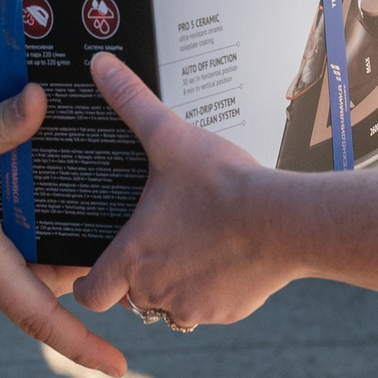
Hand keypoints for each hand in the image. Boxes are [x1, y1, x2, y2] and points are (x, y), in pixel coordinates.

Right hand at [0, 93, 127, 376]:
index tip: (119, 367)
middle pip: (33, 291)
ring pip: (6, 286)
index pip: (42, 316)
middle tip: (94, 231)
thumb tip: (44, 98)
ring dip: (25, 261)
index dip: (84, 344)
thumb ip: (4, 123)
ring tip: (45, 218)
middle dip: (63, 266)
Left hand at [75, 54, 294, 329]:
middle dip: (142, 275)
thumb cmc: (224, 184)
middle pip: (133, 296)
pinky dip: (214, 288)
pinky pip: (210, 307)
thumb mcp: (170, 138)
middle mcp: (155, 290)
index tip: (102, 264)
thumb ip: (131, 102)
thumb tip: (101, 65)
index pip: (91, 293)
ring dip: (177, 283)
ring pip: (172, 304)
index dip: (92, 281)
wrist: (286, 220)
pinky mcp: (227, 312)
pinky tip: (227, 255)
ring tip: (196, 243)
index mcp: (132, 257)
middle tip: (160, 240)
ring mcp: (193, 307)